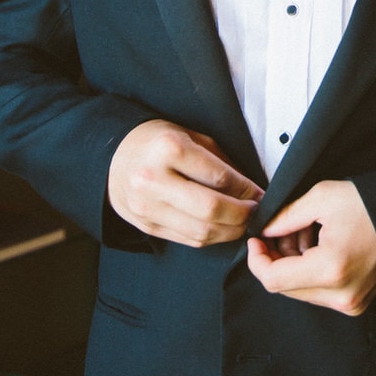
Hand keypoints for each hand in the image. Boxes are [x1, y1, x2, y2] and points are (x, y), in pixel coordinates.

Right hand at [106, 119, 261, 246]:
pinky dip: (211, 237)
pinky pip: (187, 239)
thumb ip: (220, 162)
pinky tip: (223, 229)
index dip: (247, 190)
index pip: (219, 178)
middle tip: (258, 213)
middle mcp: (154, 179)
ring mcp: (147, 207)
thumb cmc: (157, 142)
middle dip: (243, 216)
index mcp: (169, 149)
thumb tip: (251, 189)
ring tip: (244, 224)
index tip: (262, 194)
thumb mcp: (190, 136)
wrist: (113, 156)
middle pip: (211, 209)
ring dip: (230, 232)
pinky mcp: (145, 226)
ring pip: (200, 231)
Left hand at [246, 179, 375, 315]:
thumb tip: (264, 231)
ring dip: (293, 264)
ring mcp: (351, 303)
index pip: (273, 279)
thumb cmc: (374, 204)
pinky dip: (310, 271)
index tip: (255, 240)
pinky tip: (320, 245)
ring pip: (301, 290)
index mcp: (331, 269)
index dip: (257, 259)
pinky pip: (320, 292)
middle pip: (285, 287)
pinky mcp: (357, 303)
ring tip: (306, 233)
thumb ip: (285, 216)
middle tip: (283, 229)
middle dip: (276, 258)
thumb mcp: (323, 197)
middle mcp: (341, 295)